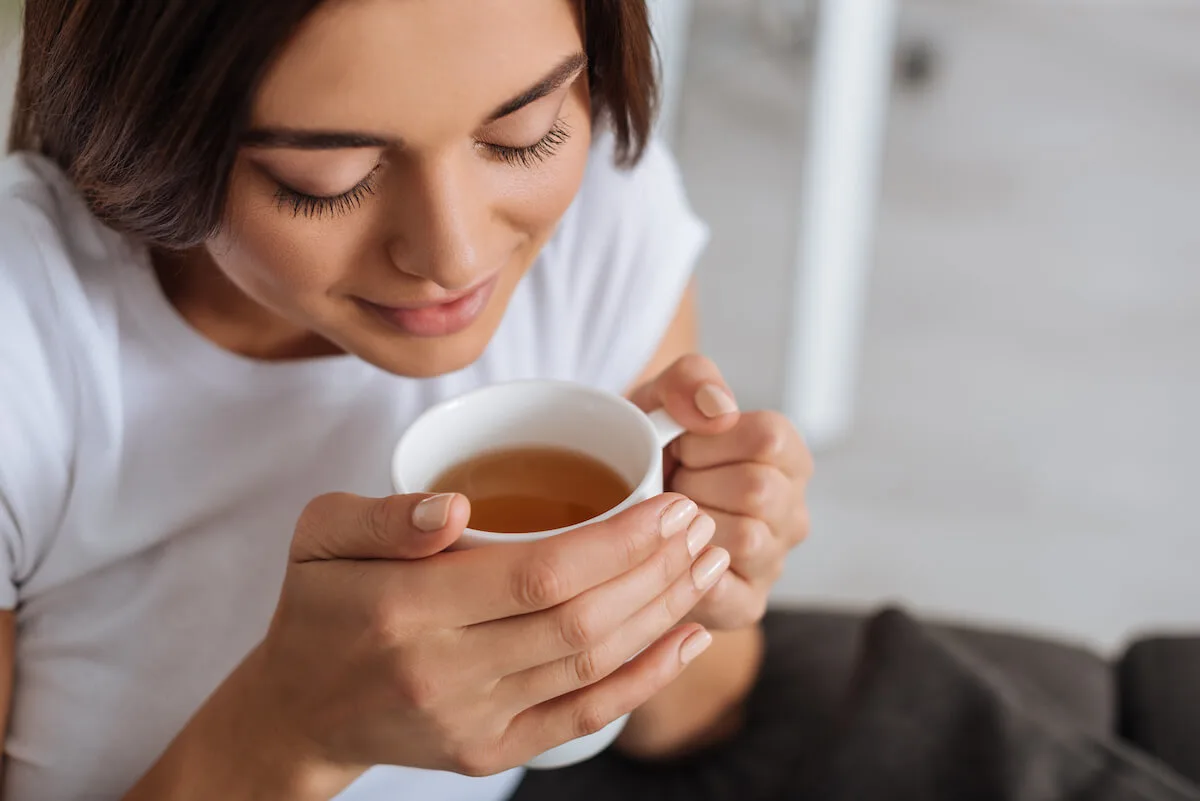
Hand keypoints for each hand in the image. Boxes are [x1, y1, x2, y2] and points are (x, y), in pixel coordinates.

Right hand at [236, 490, 727, 786]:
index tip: (668, 505)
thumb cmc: (319, 604)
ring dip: (661, 613)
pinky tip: (687, 637)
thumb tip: (453, 506)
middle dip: (655, 571)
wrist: (299, 709)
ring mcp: (471, 722)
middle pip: (578, 622)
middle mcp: (442, 673)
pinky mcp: (489, 752)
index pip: (535, 575)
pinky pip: (583, 717)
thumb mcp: (319, 536)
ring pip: (591, 667)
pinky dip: (645, 679)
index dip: (616, 543)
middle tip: (701, 524)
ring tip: (707, 564)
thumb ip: (381, 515)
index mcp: (403, 609)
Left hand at [632, 355, 812, 630]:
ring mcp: (773, 560)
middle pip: (759, 491)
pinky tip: (666, 558)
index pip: (770, 437)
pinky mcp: (746, 603)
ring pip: (747, 541)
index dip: (711, 440)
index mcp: (785, 454)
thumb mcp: (660, 396)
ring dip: (691, 528)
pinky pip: (733, 597)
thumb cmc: (650, 444)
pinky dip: (693, 578)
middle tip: (668, 486)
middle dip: (696, 483)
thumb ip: (692, 379)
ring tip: (666, 520)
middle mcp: (791, 509)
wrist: (611, 493)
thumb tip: (719, 408)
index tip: (681, 446)